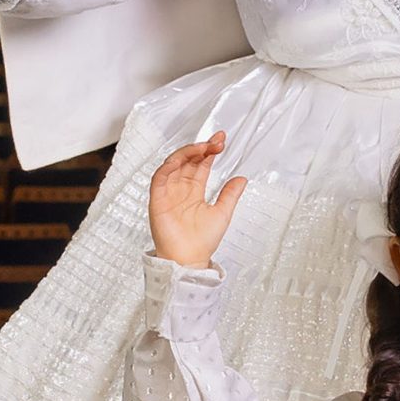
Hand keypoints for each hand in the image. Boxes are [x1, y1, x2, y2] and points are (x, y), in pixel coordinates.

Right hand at [148, 131, 246, 271]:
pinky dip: (169, 165)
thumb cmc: (201, 243)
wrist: (188, 260)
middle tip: (217, 141)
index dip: (209, 151)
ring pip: (174, 164)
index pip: (201, 165)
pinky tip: (182, 158)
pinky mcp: (157, 199)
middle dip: (202, 148)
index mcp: (194, 192)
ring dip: (188, 153)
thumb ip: (230, 195)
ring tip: (204, 147)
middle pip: (188, 161)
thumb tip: (241, 179)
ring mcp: (168, 193)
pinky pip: (160, 177)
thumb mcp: (222, 213)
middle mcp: (180, 190)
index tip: (221, 141)